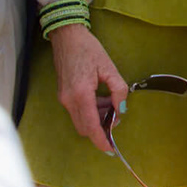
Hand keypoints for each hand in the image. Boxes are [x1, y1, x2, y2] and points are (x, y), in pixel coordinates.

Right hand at [49, 24, 129, 153]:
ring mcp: (64, 99)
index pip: (90, 126)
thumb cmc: (88, 49)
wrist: (67, 37)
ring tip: (111, 103)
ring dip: (97, 119)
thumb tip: (121, 110)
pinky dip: (91, 111)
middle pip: (85, 128)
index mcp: (80, 94)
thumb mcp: (109, 68)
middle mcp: (69, 100)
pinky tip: (102, 99)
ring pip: (81, 121)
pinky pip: (78, 112)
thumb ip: (118, 90)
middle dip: (102, 129)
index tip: (111, 150)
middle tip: (116, 118)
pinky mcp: (64, 95)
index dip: (101, 141)